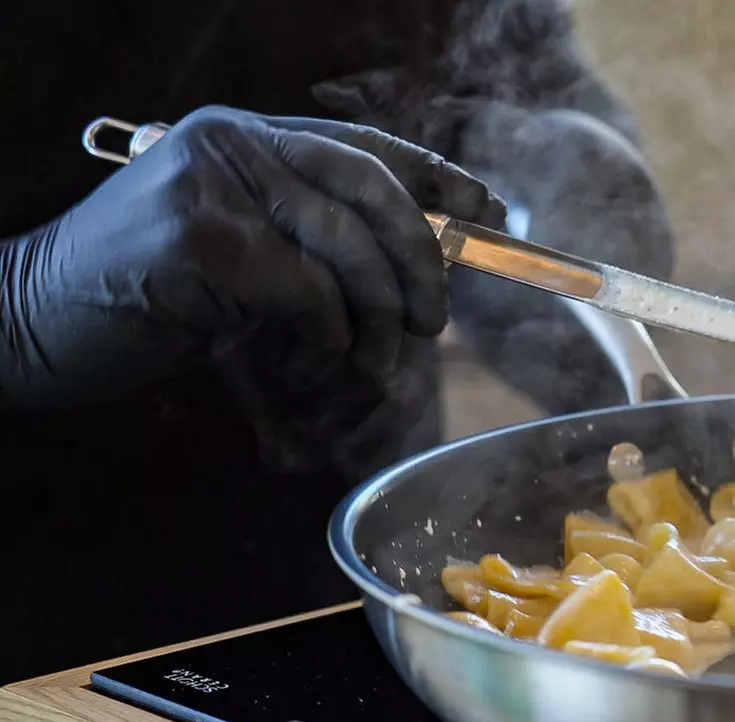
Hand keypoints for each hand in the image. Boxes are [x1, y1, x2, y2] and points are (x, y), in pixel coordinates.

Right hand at [0, 105, 505, 408]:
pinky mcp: (204, 240)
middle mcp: (233, 144)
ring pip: (350, 249)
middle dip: (423, 260)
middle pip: (373, 190)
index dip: (437, 177)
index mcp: (246, 138)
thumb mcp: (238, 255)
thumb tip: (416, 275)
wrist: (30, 322)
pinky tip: (300, 369)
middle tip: (431, 321)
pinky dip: (325, 344)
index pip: (365, 145)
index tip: (488, 209)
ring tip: (367, 366)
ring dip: (374, 321)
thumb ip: (308, 245)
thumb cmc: (142, 299)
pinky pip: (312, 296)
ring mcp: (214, 184)